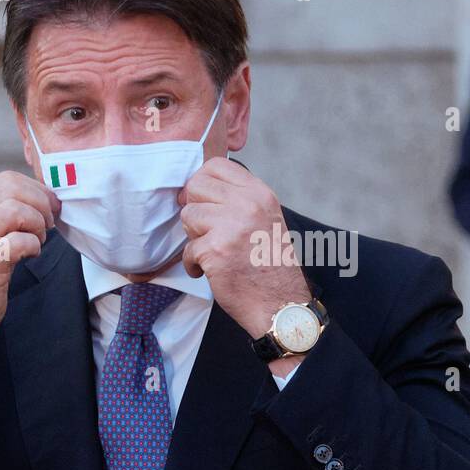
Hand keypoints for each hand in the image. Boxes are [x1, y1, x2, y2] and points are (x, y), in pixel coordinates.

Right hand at [0, 171, 59, 382]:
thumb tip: (39, 201)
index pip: (5, 179)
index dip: (35, 189)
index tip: (49, 206)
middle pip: (12, 188)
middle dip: (41, 203)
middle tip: (49, 223)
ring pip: (16, 209)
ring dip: (37, 224)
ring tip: (38, 240)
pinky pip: (19, 241)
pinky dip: (34, 246)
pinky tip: (30, 256)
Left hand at [179, 158, 310, 371]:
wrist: (281, 304)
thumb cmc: (270, 265)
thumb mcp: (265, 219)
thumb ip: (238, 200)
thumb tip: (195, 188)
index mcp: (260, 194)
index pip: (215, 165)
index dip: (202, 183)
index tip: (204, 202)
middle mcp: (247, 205)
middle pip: (196, 186)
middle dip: (195, 209)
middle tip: (207, 231)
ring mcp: (231, 227)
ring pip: (188, 216)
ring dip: (194, 237)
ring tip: (212, 252)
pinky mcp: (216, 251)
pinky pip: (188, 249)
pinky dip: (194, 264)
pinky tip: (210, 271)